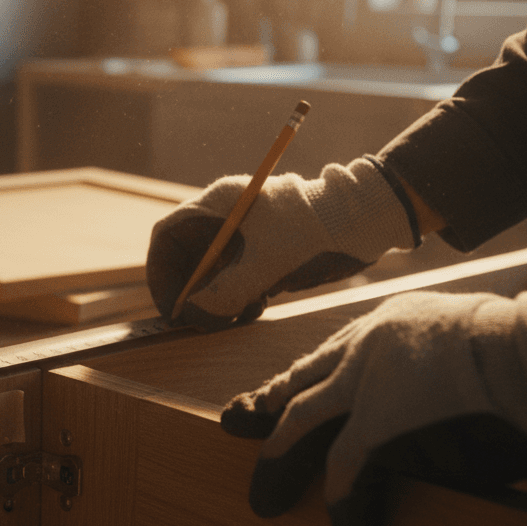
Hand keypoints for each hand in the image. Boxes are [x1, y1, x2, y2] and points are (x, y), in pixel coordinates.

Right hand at [146, 157, 417, 330]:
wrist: (365, 222)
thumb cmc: (315, 234)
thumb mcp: (265, 268)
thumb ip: (224, 294)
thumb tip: (191, 316)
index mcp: (219, 204)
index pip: (168, 235)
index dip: (161, 272)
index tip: (169, 305)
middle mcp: (226, 215)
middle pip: (187, 256)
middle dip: (190, 292)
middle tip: (198, 321)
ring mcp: (244, 232)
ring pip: (211, 271)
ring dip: (214, 299)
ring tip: (232, 318)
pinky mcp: (262, 248)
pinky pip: (235, 277)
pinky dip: (236, 297)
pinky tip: (254, 308)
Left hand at [221, 290, 526, 525]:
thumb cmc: (522, 343)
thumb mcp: (470, 332)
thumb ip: (445, 356)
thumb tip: (453, 377)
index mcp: (389, 320)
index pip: (330, 349)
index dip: (300, 374)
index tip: (277, 390)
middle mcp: (366, 342)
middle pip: (303, 377)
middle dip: (270, 404)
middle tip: (243, 417)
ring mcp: (366, 379)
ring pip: (302, 416)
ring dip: (280, 454)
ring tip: (265, 490)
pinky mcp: (377, 417)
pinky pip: (345, 462)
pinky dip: (342, 496)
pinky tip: (344, 524)